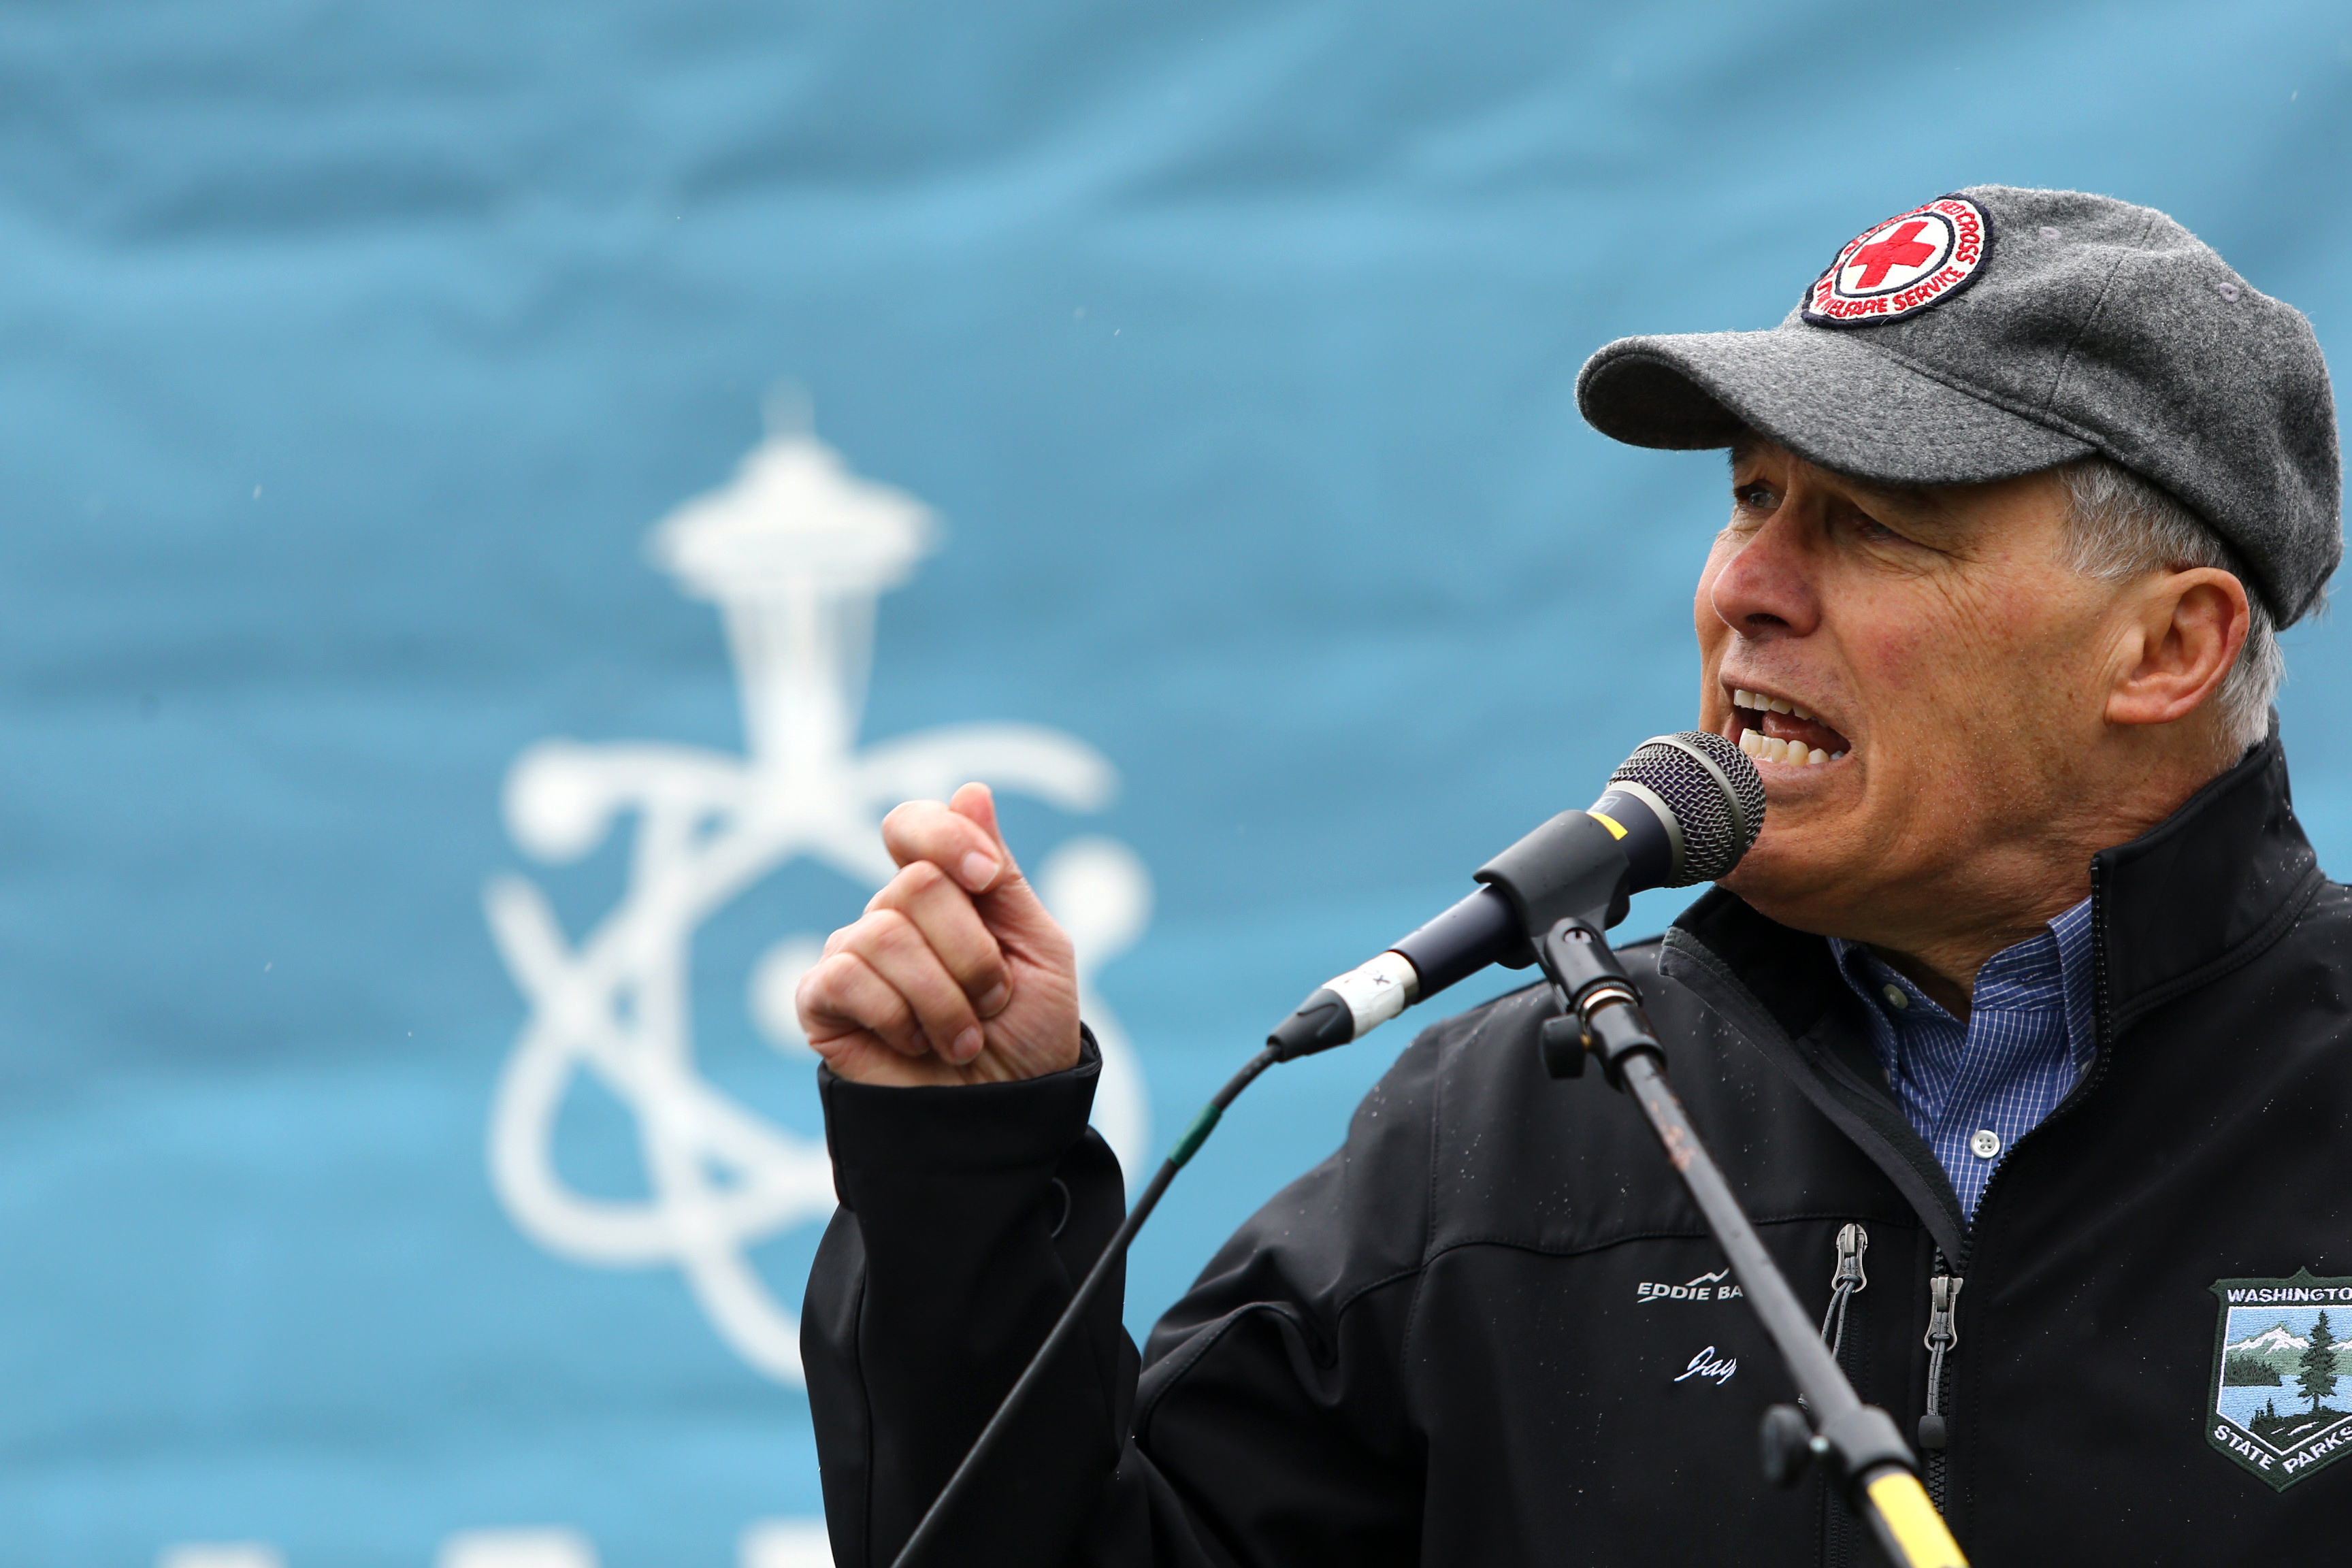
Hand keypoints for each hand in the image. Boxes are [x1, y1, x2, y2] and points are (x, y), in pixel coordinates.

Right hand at [797, 783, 1082, 1085]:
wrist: (1004, 1120)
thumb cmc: (1028, 1038)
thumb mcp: (1039, 950)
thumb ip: (1003, 876)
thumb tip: (971, 790)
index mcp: (945, 893)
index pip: (913, 827)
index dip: (946, 838)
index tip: (986, 879)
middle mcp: (892, 916)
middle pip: (914, 884)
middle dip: (970, 953)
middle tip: (990, 1001)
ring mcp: (853, 956)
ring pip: (883, 932)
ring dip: (944, 998)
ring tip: (963, 1038)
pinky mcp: (822, 1003)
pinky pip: (846, 975)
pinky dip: (898, 1015)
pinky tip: (915, 1043)